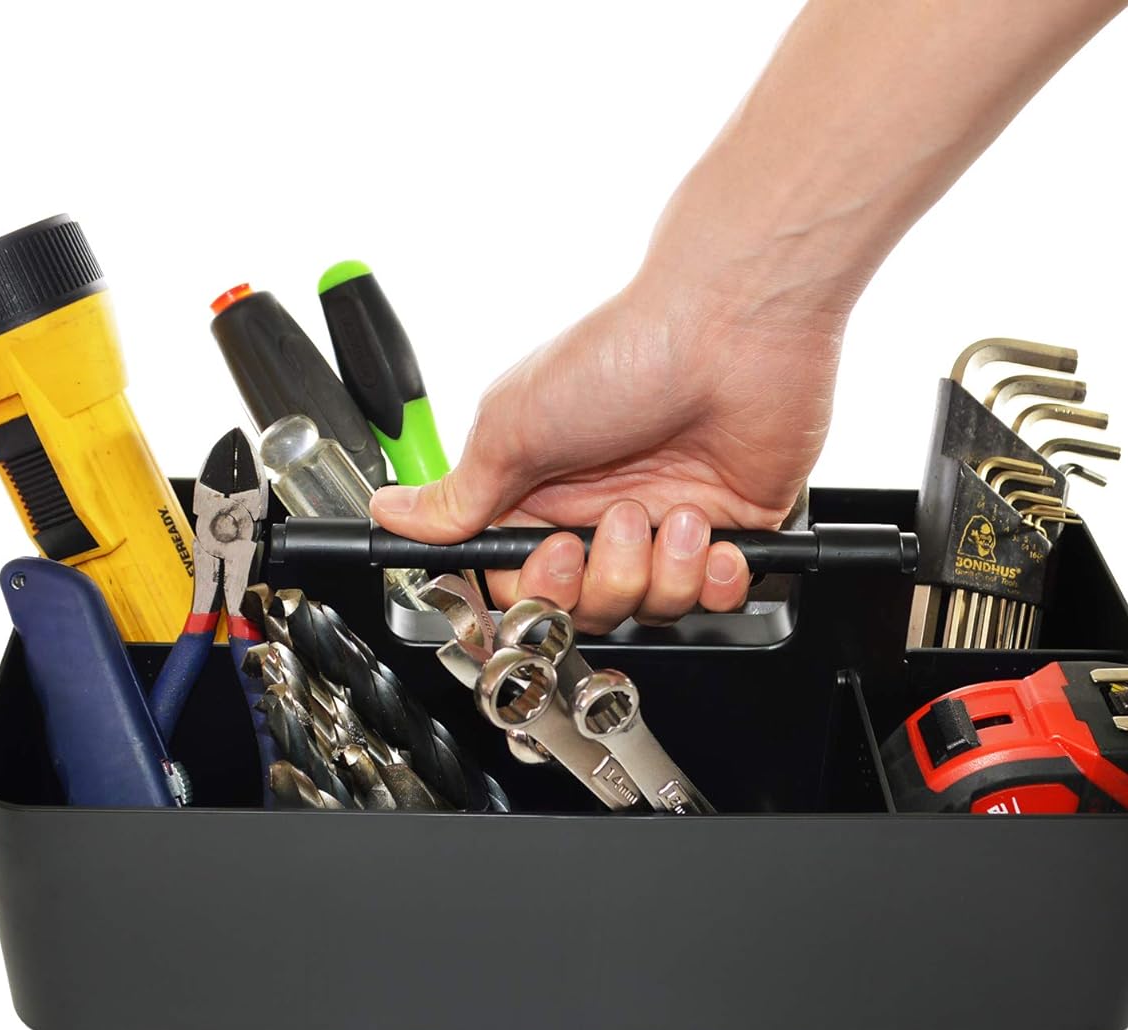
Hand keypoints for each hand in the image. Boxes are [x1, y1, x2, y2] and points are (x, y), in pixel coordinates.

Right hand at [370, 273, 843, 631]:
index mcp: (542, 493)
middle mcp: (600, 513)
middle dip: (602, 581)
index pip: (520, 581)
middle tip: (615, 524)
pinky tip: (714, 536)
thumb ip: (456, 494)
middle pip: (585, 608)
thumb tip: (391, 515)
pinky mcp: (730, 530)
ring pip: (650, 608)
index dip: (534, 589)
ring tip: (674, 511)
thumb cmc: (626, 355)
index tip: (548, 557)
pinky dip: (715, 579)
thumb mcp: (513, 427)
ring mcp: (665, 525)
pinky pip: (717, 598)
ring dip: (661, 570)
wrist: (735, 324)